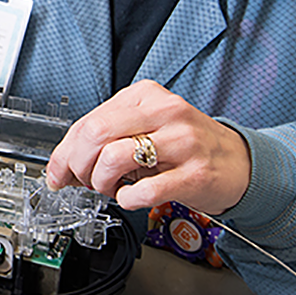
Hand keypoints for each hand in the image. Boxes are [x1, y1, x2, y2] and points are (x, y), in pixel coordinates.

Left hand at [45, 80, 252, 215]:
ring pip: (115, 157)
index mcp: (145, 96)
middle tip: (85, 181)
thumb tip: (64, 163)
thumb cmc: (186, 146)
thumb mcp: (144, 129)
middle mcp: (163, 112)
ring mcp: (181, 141)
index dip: (64, 152)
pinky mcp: (195, 173)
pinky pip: (147, 189)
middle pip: (95, 135)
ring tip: (111, 189)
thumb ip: (106, 140)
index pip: (88, 120)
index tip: (57, 173)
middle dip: (79, 166)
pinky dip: (129, 198)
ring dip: (102, 182)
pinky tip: (132, 197)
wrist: (237, 162)